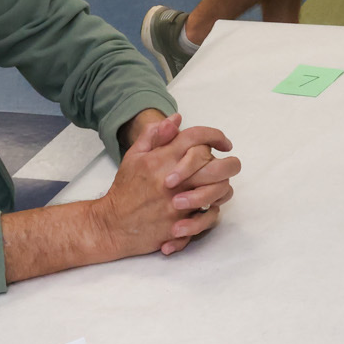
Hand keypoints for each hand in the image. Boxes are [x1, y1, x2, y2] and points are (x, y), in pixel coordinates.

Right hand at [91, 116, 239, 258]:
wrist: (113, 224)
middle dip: (230, 163)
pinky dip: (212, 211)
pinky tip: (209, 206)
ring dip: (223, 187)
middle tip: (230, 163)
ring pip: (218, 191)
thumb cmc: (125, 188)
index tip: (224, 142)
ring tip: (219, 186)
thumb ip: (155, 135)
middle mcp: (173, 180)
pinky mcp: (180, 224)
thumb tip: (177, 119)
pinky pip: (209, 216)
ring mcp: (178, 203)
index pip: (197, 138)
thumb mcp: (134, 156)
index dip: (215, 135)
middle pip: (216, 166)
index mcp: (162, 159)